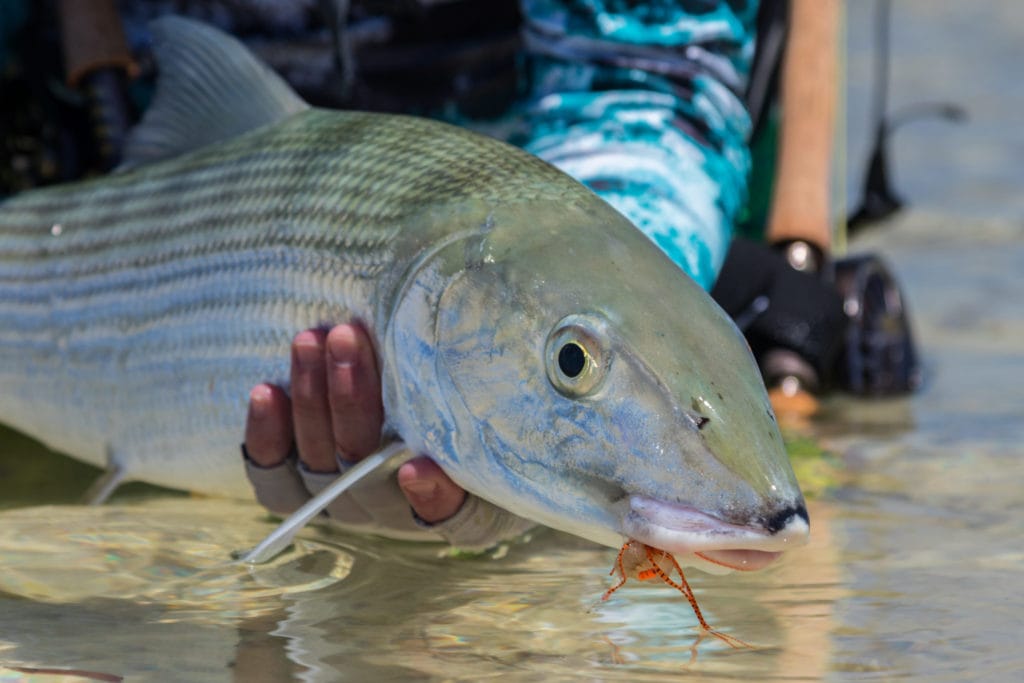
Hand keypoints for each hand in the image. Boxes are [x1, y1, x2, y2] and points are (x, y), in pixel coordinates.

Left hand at [243, 323, 465, 523]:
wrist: (408, 399)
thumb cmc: (465, 394)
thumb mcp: (483, 395)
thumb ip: (475, 388)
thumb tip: (493, 350)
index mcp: (458, 500)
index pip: (453, 512)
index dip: (433, 496)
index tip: (416, 467)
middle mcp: (394, 510)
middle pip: (369, 471)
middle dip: (353, 400)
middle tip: (348, 339)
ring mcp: (342, 500)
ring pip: (320, 464)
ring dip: (312, 400)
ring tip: (310, 341)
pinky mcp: (297, 490)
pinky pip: (275, 476)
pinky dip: (268, 435)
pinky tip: (268, 391)